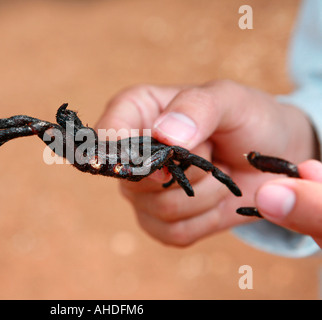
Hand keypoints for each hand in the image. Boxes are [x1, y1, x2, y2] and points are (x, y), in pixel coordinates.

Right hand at [96, 80, 316, 245]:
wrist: (269, 155)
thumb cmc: (243, 119)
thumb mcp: (228, 99)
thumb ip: (196, 108)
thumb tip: (164, 135)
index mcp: (134, 113)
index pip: (106, 135)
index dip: (126, 152)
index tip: (163, 158)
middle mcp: (130, 154)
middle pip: (137, 179)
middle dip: (187, 169)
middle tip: (212, 150)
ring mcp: (141, 191)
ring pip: (161, 209)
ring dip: (205, 193)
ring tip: (218, 171)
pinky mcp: (157, 221)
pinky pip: (174, 232)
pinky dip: (207, 218)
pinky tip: (216, 196)